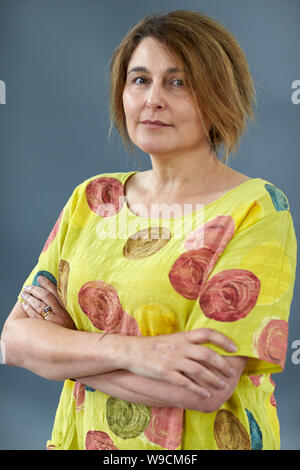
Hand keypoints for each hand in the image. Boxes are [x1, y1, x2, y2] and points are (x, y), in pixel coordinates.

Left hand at [20, 275, 75, 329]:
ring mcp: (53, 323)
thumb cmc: (70, 331)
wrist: (74, 348)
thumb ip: (64, 305)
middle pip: (46, 297)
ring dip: (29, 298)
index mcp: (68, 309)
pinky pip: (35, 317)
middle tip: (28, 287)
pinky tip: (24, 305)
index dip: (47, 283)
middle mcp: (61, 314)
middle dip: (35, 290)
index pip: (56, 292)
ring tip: (24, 294)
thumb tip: (53, 292)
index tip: (40, 278)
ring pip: (39, 306)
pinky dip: (28, 309)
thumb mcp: (71, 316)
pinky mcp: (46, 331)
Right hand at [119, 329, 237, 397]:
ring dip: (213, 379)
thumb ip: (186, 343)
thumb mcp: (170, 340)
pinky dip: (198, 389)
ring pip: (199, 370)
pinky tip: (206, 394)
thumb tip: (203, 348)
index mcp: (182, 337)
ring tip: (222, 386)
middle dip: (222, 365)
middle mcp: (180, 347)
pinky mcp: (165, 373)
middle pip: (207, 354)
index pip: (207, 334)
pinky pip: (186, 383)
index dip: (223, 340)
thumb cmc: (151, 346)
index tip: (234, 348)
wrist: (130, 351)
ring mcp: (173, 360)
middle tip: (231, 373)